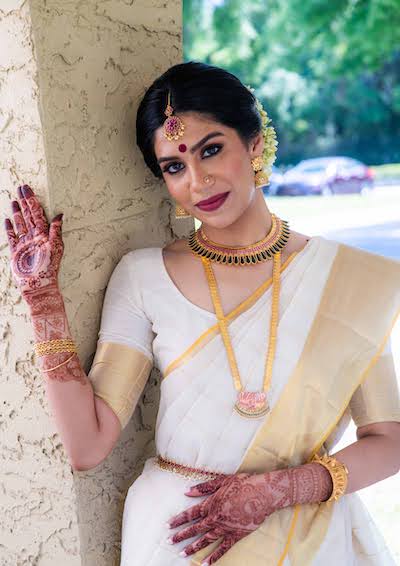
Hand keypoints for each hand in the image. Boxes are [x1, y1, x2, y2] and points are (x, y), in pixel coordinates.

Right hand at [4, 185, 63, 296]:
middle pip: (28, 215)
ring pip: (20, 224)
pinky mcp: (16, 251)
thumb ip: (55, 230)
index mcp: (44, 234)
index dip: (32, 201)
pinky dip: (10, 228)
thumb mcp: (55, 246)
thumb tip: (61, 214)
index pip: (37, 213)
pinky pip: (12, 236)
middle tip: (20, 188)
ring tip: (14, 201)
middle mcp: (34, 237)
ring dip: (17, 212)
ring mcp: (25, 243)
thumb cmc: (49, 267)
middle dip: (24, 202)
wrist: (38, 284)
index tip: (28, 189)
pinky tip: (7, 220)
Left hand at [167, 463, 332, 564]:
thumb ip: (204, 488)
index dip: (178, 520)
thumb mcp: (222, 481)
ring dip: (193, 548)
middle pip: (195, 529)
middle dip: (181, 536)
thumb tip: (187, 491)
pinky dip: (214, 557)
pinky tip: (205, 564)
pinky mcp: (236, 535)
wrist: (263, 494)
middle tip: (169, 542)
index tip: (168, 525)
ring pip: (206, 540)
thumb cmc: (243, 483)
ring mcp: (225, 528)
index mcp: (211, 504)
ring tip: (182, 554)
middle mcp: (215, 518)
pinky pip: (223, 549)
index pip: (190, 514)